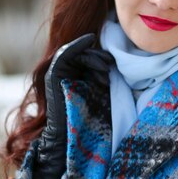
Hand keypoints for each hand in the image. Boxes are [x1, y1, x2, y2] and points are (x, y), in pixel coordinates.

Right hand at [32, 34, 113, 178]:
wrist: (72, 138)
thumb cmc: (92, 121)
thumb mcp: (105, 96)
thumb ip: (108, 79)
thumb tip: (123, 65)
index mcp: (80, 79)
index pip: (92, 59)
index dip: (104, 58)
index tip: (116, 64)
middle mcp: (69, 75)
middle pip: (86, 55)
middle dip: (100, 57)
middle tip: (111, 65)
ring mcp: (60, 74)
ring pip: (78, 54)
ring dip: (94, 57)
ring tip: (105, 69)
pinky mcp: (53, 75)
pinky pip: (64, 53)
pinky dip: (77, 44)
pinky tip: (90, 40)